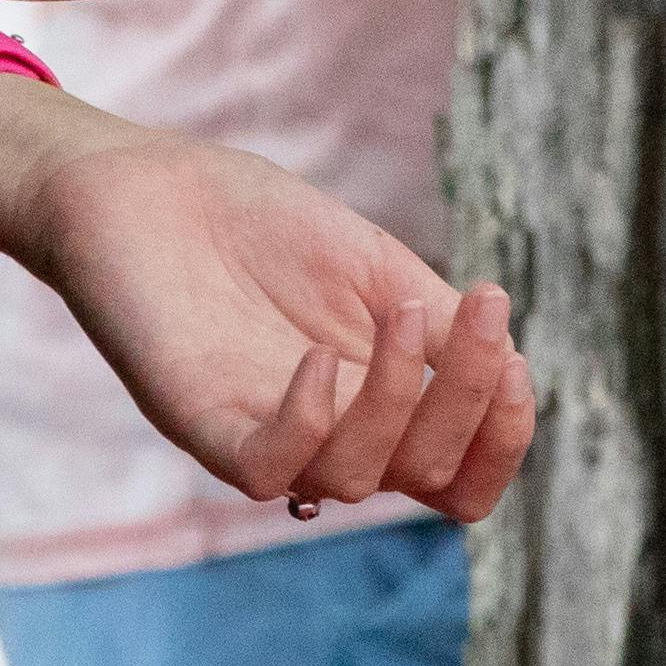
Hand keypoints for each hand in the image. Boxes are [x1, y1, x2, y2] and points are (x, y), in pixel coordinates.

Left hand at [2, 105, 531, 520]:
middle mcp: (327, 434)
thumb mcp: (377, 268)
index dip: (503, 442)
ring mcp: (265, 432)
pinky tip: (321, 356)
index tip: (519, 361)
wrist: (147, 186)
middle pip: (426, 477)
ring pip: (355, 480)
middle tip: (480, 314)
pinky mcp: (200, 422)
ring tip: (399, 312)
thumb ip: (440, 325)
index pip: (457, 477)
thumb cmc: (258, 224)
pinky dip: (308, 422)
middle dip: (470, 401)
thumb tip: (510, 369)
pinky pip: (265, 469)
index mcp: (376, 404)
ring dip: (400, 399)